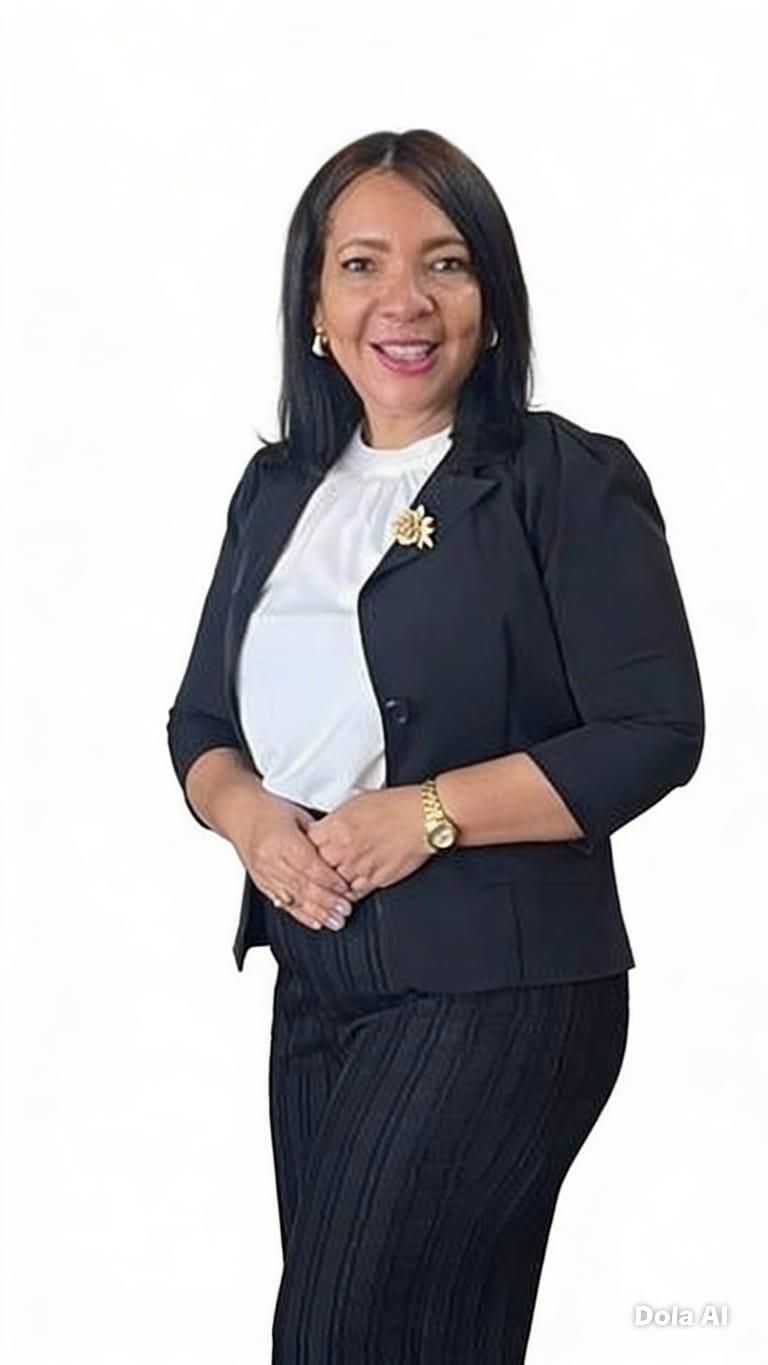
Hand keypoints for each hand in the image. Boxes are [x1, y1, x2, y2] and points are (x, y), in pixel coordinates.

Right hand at [228, 789, 358, 931]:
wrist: (239, 814)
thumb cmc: (269, 810)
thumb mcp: (298, 815)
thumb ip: (318, 835)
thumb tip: (342, 850)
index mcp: (282, 839)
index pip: (308, 864)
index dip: (328, 879)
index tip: (345, 888)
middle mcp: (271, 859)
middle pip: (302, 885)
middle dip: (326, 901)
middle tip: (345, 909)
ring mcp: (264, 874)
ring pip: (293, 898)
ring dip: (317, 912)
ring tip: (335, 921)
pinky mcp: (261, 884)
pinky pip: (282, 903)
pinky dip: (300, 914)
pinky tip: (315, 922)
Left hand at [304, 786, 431, 898]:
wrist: (423, 817)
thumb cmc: (396, 805)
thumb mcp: (357, 801)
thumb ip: (337, 819)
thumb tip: (325, 828)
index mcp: (336, 826)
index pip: (307, 842)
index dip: (307, 846)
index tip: (307, 848)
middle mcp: (344, 848)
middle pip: (316, 866)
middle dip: (317, 866)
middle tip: (318, 866)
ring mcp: (359, 866)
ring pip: (333, 884)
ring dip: (332, 883)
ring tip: (332, 882)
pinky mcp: (375, 880)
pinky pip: (353, 894)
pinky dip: (349, 894)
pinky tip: (348, 890)